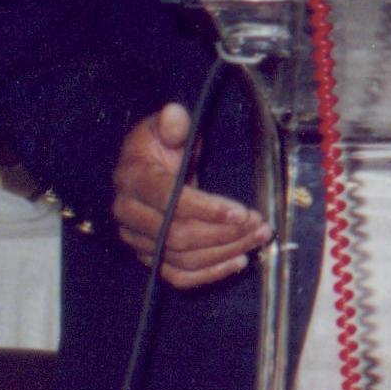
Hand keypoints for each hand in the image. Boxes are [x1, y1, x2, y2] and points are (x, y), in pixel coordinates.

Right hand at [111, 104, 269, 286]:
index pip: (170, 200)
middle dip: (225, 232)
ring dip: (224, 252)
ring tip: (258, 239)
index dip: (207, 209)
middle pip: (178, 235)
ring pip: (180, 258)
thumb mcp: (164, 127)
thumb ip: (172, 123)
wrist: (145, 167)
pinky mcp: (148, 256)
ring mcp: (137, 239)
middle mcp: (129, 214)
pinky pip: (176, 275)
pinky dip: (207, 274)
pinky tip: (237, 261)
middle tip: (261, 225)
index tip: (242, 211)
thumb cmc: (159, 145)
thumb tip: (175, 114)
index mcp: (133, 180)